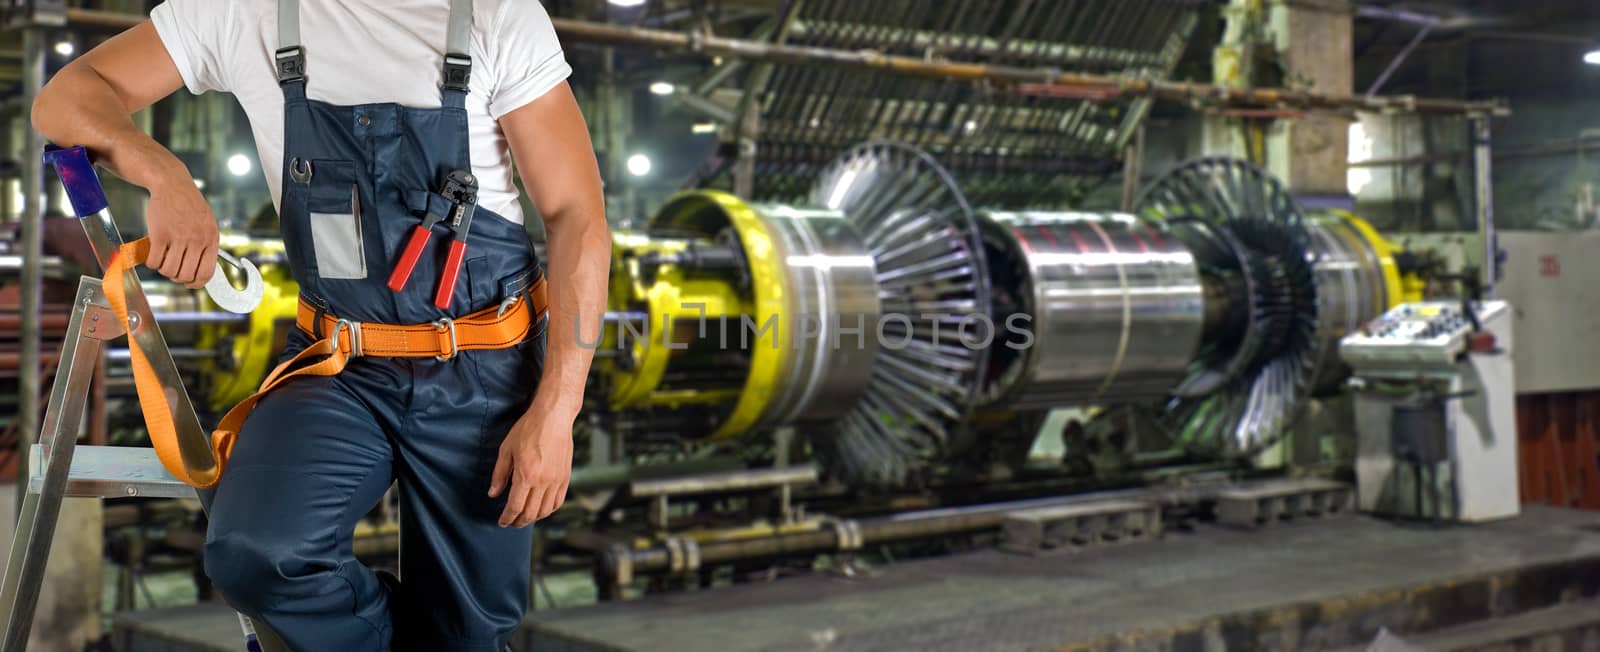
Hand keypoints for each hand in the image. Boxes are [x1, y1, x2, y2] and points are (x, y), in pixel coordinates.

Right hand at [144, 172, 217, 289]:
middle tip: (171, 269)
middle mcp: (197, 240)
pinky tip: (152, 255)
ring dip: (163, 270)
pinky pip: (154, 261)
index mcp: (211, 239)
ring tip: (162, 259)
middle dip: (176, 277)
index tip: (188, 282)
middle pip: (185, 275)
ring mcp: (178, 237)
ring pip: (169, 270)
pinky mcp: (159, 234)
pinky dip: (151, 263)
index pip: (206, 273)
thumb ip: (206, 245)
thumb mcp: (207, 224)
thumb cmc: (189, 205)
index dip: (196, 283)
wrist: (172, 184)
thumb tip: (201, 271)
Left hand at [488, 409, 574, 526]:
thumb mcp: (506, 449)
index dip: (507, 518)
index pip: (515, 506)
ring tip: (525, 517)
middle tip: (511, 522)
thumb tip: (493, 494)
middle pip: (531, 513)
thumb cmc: (528, 429)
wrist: (554, 417)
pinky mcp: (565, 477)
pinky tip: (541, 509)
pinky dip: (549, 510)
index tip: (502, 522)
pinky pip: (558, 502)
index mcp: (526, 475)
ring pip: (545, 510)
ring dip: (534, 518)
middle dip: (519, 521)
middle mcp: (543, 481)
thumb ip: (500, 474)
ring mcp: (557, 480)